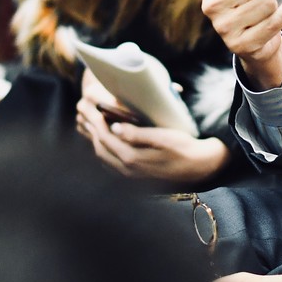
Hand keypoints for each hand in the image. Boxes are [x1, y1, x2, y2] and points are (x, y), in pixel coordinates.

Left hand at [75, 70, 229, 183]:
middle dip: (90, 127)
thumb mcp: (163, 137)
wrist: (199, 167)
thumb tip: (114, 127)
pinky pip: (110, 164)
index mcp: (131, 158)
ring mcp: (130, 175)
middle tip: (83, 110)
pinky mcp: (135, 177)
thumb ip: (137, 134)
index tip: (87, 104)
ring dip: (94, 139)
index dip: (94, 120)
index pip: (104, 136)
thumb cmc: (183, 148)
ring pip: (102, 157)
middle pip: (99, 146)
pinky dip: (103, 151)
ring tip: (89, 123)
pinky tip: (104, 143)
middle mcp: (127, 169)